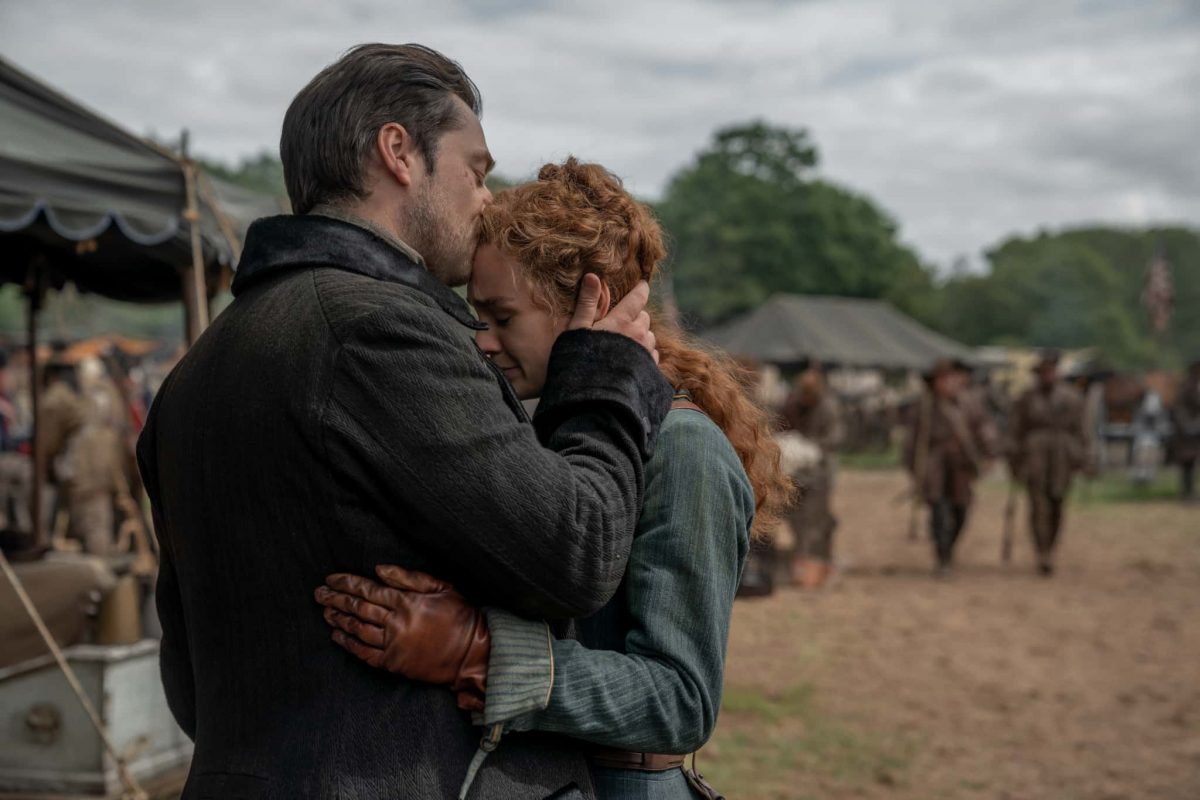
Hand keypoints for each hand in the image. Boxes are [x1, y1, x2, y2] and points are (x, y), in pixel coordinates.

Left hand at [314, 565, 489, 710]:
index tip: (330, 579)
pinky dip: (349, 644)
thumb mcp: (441, 586)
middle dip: (336, 599)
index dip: (346, 583)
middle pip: (357, 608)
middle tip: (319, 594)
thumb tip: (378, 569)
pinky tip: (337, 637)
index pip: (367, 589)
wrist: (472, 651)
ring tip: (325, 612)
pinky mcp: (394, 663)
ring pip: (357, 630)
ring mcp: (393, 644)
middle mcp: (395, 622)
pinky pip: (365, 653)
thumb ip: (408, 577)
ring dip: (338, 620)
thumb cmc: (460, 615)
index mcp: (406, 601)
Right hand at [568, 275, 657, 363]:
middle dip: (635, 317)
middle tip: (620, 324)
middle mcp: (639, 335)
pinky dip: (644, 355)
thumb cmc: (580, 363)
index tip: (643, 284)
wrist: (595, 400)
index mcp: (622, 321)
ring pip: (650, 337)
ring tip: (624, 347)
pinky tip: (630, 363)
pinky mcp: (650, 371)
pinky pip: (652, 356)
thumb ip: (587, 303)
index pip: (638, 298)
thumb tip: (592, 276)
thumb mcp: (577, 331)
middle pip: (644, 317)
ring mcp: (647, 354)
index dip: (641, 289)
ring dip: (641, 337)